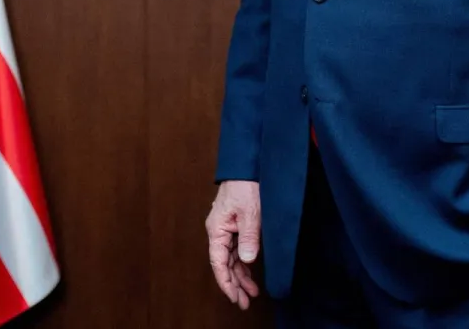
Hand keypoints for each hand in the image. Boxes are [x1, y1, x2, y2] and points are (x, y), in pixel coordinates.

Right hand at [206, 179, 261, 308]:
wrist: (246, 166)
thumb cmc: (245, 186)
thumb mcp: (250, 212)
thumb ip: (249, 237)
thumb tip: (247, 260)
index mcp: (217, 230)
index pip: (218, 262)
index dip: (225, 282)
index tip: (234, 297)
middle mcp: (219, 232)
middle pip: (223, 264)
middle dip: (234, 284)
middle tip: (245, 302)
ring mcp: (226, 229)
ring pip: (230, 259)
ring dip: (240, 276)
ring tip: (251, 293)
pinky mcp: (235, 226)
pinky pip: (236, 250)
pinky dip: (243, 263)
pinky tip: (250, 273)